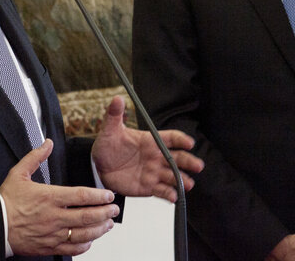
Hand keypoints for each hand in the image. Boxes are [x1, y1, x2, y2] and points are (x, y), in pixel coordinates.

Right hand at [0, 139, 120, 256]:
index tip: (108, 195)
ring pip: (83, 234)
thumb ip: (36, 157)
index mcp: (50, 197)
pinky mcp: (49, 247)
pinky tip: (89, 240)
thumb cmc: (6, 201)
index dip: (99, 196)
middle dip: (105, 213)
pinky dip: (84, 245)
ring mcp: (53, 234)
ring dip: (99, 229)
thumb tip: (48, 143)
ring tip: (108, 225)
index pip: (81, 196)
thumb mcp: (18, 173)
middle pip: (87, 216)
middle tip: (114, 210)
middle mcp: (54, 217)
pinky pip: (72, 249)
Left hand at [90, 96, 204, 201]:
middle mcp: (156, 157)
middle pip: (177, 158)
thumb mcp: (109, 130)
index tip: (189, 143)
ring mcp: (153, 172)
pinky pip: (162, 191)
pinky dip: (169, 194)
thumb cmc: (106, 146)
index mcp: (150, 141)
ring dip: (182, 179)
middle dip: (189, 161)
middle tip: (197, 165)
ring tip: (188, 184)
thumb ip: (114, 115)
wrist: (98, 168)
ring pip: (172, 176)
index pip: (170, 138)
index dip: (181, 140)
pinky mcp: (148, 187)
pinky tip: (174, 196)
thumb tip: (117, 99)